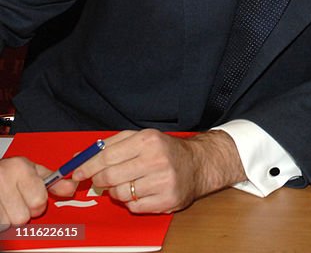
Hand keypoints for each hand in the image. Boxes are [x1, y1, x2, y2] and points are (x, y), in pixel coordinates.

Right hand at [0, 157, 76, 229]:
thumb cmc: (10, 171)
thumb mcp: (33, 171)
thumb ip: (54, 182)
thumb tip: (71, 188)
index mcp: (20, 169)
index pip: (38, 201)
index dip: (39, 204)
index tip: (35, 198)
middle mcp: (4, 179)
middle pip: (22, 217)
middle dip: (24, 213)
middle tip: (20, 202)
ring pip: (8, 223)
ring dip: (10, 218)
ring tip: (9, 205)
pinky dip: (1, 220)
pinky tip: (2, 208)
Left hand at [71, 129, 245, 213]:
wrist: (199, 164)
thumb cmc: (165, 151)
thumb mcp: (141, 138)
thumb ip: (110, 145)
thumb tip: (77, 158)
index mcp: (148, 140)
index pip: (106, 156)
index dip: (86, 167)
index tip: (76, 173)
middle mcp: (157, 159)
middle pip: (109, 176)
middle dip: (101, 180)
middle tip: (103, 180)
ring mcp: (163, 181)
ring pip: (120, 193)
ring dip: (118, 191)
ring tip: (129, 183)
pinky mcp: (167, 199)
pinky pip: (134, 206)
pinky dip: (132, 202)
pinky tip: (142, 191)